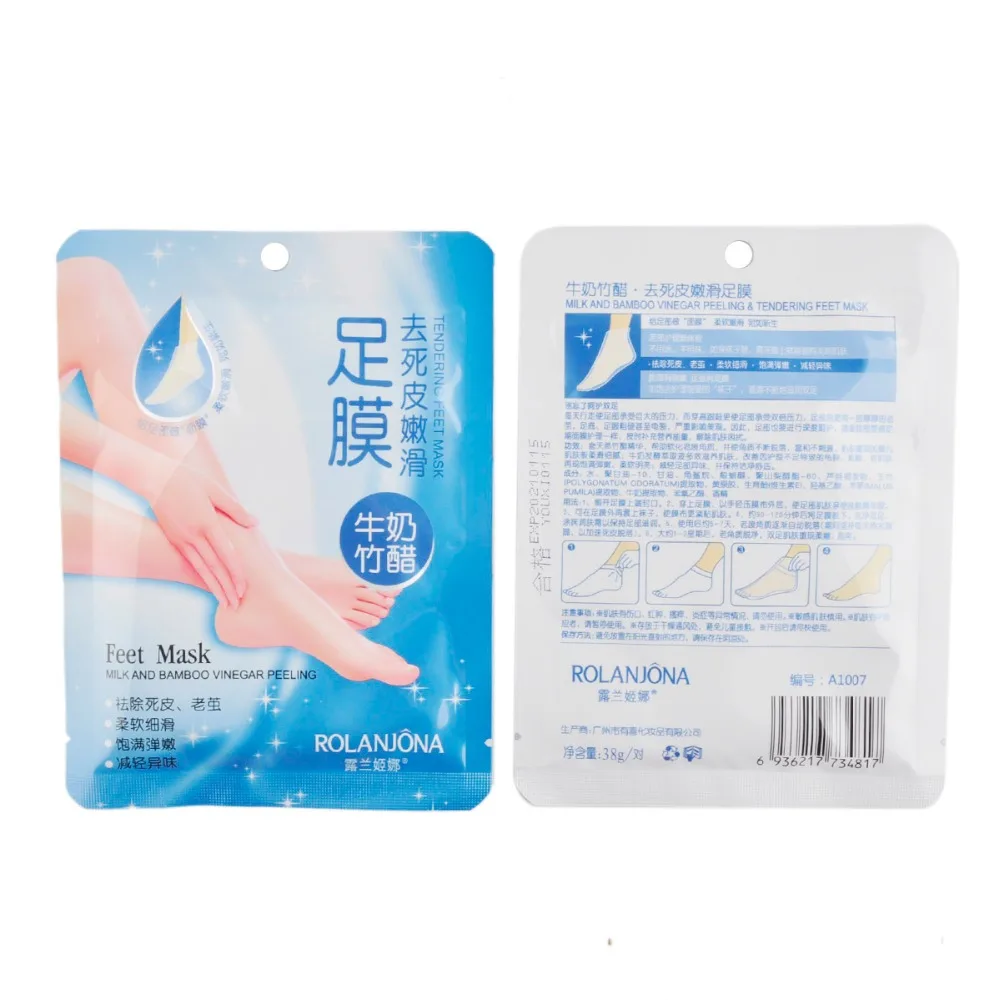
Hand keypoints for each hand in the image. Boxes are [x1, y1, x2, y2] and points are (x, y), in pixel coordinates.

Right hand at [145, 460, 256, 606]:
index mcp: (207, 522)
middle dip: (226, 587)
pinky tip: (208, 586)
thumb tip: (255, 523)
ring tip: (225, 603)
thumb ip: (235, 509)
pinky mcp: (174, 540)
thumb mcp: (214, 490)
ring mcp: (181, 540)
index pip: (226, 554)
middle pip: (214, 567)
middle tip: (237, 604)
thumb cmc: (187, 480)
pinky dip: (201, 577)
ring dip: (214, 587)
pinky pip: (190, 563)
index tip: (244, 588)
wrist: (152, 479)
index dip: (236, 573)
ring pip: (201, 569)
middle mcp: (193, 535)